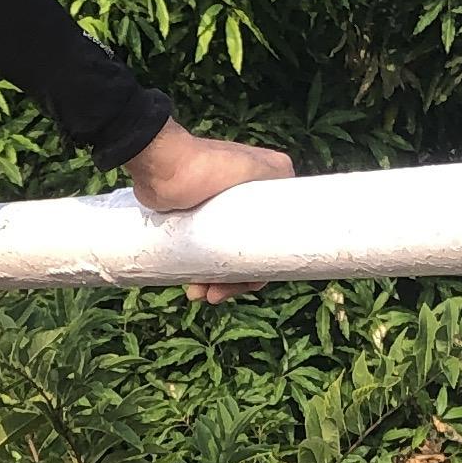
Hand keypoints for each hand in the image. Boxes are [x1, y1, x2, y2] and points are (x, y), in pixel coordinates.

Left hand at [121, 118, 293, 299]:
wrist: (161, 167)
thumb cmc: (208, 166)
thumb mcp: (255, 168)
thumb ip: (280, 177)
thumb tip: (300, 208)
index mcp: (268, 187)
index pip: (277, 237)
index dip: (265, 267)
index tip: (250, 284)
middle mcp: (248, 200)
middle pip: (252, 251)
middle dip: (235, 279)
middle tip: (215, 295)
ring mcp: (221, 212)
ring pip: (227, 257)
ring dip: (216, 281)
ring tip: (197, 294)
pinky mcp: (198, 220)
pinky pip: (206, 253)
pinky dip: (200, 272)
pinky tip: (192, 286)